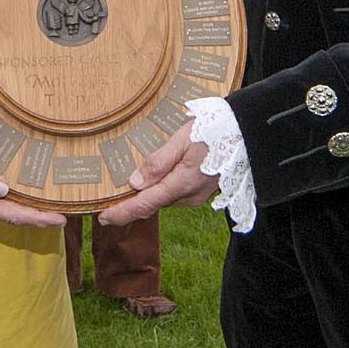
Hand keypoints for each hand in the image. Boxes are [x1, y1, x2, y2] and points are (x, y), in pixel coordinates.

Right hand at [0, 135, 63, 227]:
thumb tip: (3, 188)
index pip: (12, 214)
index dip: (37, 218)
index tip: (59, 220)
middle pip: (13, 217)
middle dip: (38, 218)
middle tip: (63, 216)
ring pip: (6, 211)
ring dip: (28, 212)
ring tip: (50, 209)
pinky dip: (15, 203)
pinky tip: (25, 196)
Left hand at [98, 120, 216, 224]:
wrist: (245, 133)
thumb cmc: (214, 129)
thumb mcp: (182, 139)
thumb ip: (158, 162)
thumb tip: (134, 182)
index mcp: (182, 183)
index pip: (144, 204)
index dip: (122, 213)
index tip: (103, 217)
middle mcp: (189, 195)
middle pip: (153, 204)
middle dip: (131, 205)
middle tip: (108, 203)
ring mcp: (197, 195)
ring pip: (164, 200)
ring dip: (147, 197)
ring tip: (128, 189)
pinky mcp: (201, 191)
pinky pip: (175, 195)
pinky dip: (161, 191)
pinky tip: (155, 181)